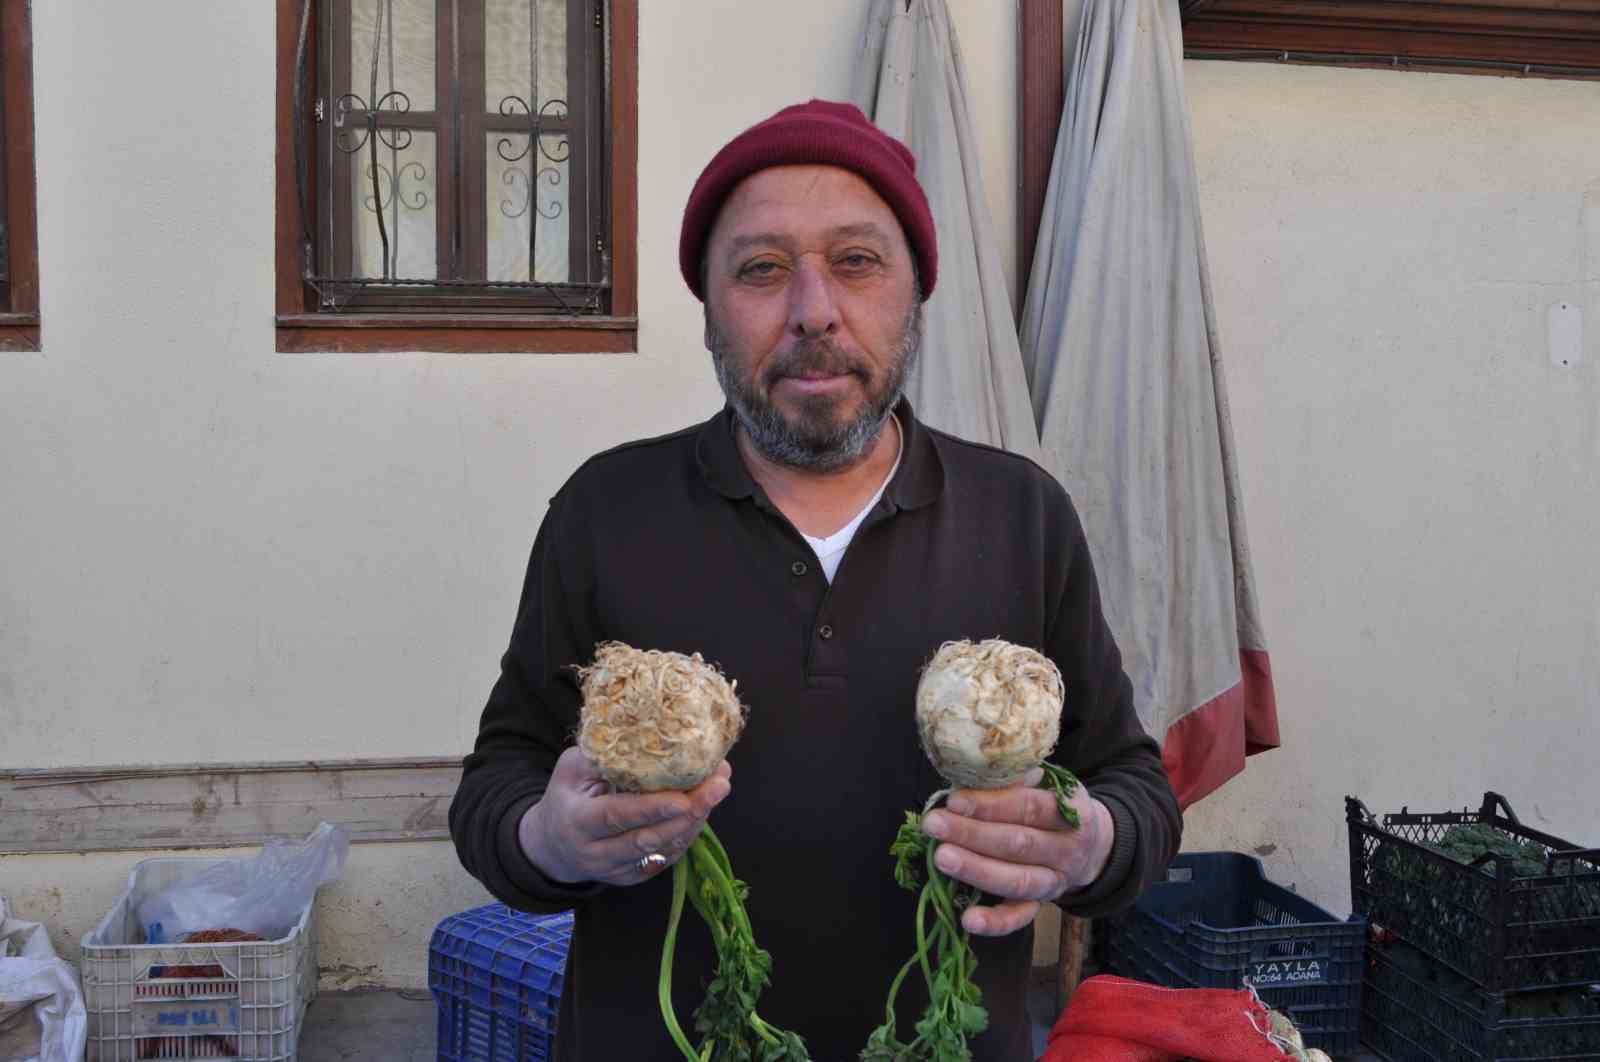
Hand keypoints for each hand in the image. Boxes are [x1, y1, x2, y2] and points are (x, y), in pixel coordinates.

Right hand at [518, 746, 731, 886]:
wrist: (552, 846)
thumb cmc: (566, 796)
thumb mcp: (571, 770)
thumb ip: (602, 758)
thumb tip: (645, 733)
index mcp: (579, 822)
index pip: (618, 816)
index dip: (652, 808)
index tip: (684, 796)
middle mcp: (597, 853)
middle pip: (649, 838)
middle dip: (689, 812)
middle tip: (719, 784)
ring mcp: (617, 870)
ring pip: (664, 849)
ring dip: (696, 820)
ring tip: (718, 788)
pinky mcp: (633, 877)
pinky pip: (668, 856)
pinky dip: (688, 832)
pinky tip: (704, 807)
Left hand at [920, 768, 1113, 936]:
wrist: (1091, 846)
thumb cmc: (1052, 807)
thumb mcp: (1047, 785)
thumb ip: (1016, 778)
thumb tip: (977, 770)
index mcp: (1071, 812)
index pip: (1030, 807)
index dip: (992, 804)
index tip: (955, 800)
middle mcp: (1067, 850)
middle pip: (1018, 844)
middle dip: (973, 834)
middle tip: (934, 824)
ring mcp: (1055, 881)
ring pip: (1017, 881)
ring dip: (977, 870)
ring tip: (941, 858)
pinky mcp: (1042, 905)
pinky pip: (1019, 917)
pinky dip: (995, 923)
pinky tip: (967, 919)